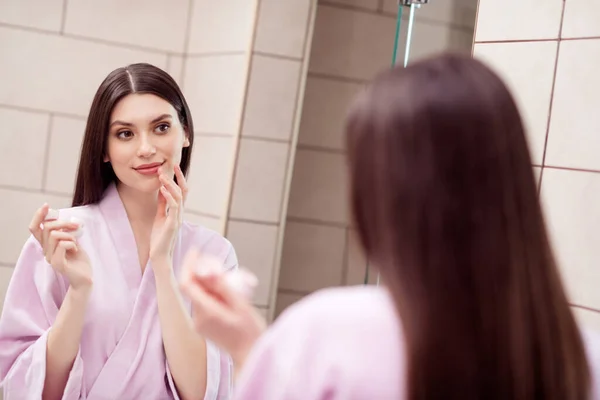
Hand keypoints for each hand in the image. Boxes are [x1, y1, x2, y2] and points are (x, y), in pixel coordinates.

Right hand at [29, 204, 92, 290]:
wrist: (86, 278)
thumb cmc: (79, 260)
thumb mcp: (73, 241)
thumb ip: (66, 232)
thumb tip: (63, 219)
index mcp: (47, 245)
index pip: (35, 228)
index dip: (38, 216)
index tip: (46, 205)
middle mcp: (45, 251)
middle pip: (47, 228)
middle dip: (64, 223)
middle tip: (77, 226)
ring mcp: (50, 258)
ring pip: (54, 235)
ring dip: (69, 235)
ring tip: (75, 243)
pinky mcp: (57, 264)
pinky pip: (61, 245)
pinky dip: (72, 243)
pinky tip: (76, 249)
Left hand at [150, 164, 187, 262]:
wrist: (160, 254)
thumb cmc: (160, 237)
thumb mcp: (160, 216)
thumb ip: (163, 204)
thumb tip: (162, 189)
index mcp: (178, 210)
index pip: (182, 191)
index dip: (179, 178)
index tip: (174, 166)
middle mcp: (180, 213)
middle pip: (183, 191)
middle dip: (178, 177)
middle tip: (171, 165)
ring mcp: (178, 218)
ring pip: (178, 196)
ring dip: (170, 184)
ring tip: (162, 175)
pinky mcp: (173, 224)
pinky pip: (173, 207)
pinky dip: (168, 196)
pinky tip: (162, 189)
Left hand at [179, 249, 265, 368]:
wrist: (250, 355)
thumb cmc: (250, 332)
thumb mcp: (241, 305)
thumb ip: (222, 287)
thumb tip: (208, 270)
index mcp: (207, 312)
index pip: (187, 283)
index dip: (189, 265)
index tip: (197, 251)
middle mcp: (198, 318)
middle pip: (193, 287)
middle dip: (201, 272)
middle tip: (217, 264)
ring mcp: (199, 323)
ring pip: (198, 294)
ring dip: (208, 282)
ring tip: (226, 278)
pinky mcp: (203, 325)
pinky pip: (203, 302)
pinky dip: (211, 293)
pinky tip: (226, 293)